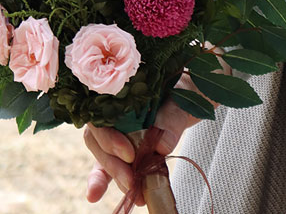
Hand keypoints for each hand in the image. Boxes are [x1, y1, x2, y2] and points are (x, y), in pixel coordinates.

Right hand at [84, 90, 199, 205]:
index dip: (110, 138)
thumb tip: (160, 146)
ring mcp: (115, 130)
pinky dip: (100, 180)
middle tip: (130, 180)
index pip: (101, 116)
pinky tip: (93, 196)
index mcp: (119, 92)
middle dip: (112, 163)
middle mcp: (111, 110)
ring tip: (134, 194)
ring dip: (113, 176)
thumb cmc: (182, 90)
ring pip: (102, 153)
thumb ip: (170, 119)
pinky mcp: (124, 148)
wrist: (192, 94)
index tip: (130, 154)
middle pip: (98, 139)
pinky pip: (107, 164)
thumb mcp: (180, 99)